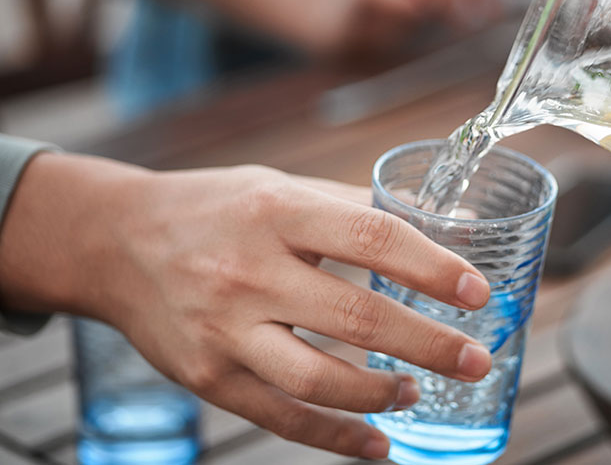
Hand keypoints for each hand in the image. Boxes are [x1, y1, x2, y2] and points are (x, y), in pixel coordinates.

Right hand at [0, 154, 492, 458]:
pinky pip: (281, 417)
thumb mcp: (282, 188)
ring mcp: (224, 330)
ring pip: (318, 378)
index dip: (432, 267)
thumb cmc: (217, 210)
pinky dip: (335, 437)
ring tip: (417, 391)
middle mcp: (250, 271)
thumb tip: (447, 223)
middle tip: (475, 358)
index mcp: (278, 212)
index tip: (477, 291)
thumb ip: (358, 208)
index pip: (372, 237)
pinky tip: (376, 442)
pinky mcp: (207, 377)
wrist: (116, 242)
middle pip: (357, 316)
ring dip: (382, 394)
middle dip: (428, 343)